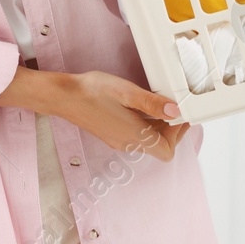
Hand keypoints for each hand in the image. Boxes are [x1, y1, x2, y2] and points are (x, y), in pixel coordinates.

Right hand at [51, 70, 188, 160]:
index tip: (180, 116)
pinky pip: (135, 135)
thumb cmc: (92, 92)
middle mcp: (127, 144)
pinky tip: (139, 106)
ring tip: (157, 103)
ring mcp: (118, 140)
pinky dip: (144, 124)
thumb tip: (176, 111)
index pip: (166, 151)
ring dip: (157, 126)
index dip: (178, 135)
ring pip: (147, 141)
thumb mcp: (127, 92)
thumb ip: (153, 103)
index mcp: (134, 136)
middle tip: (173, 106)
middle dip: (170, 129)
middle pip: (158, 147)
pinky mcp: (111, 134)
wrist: (63, 96)